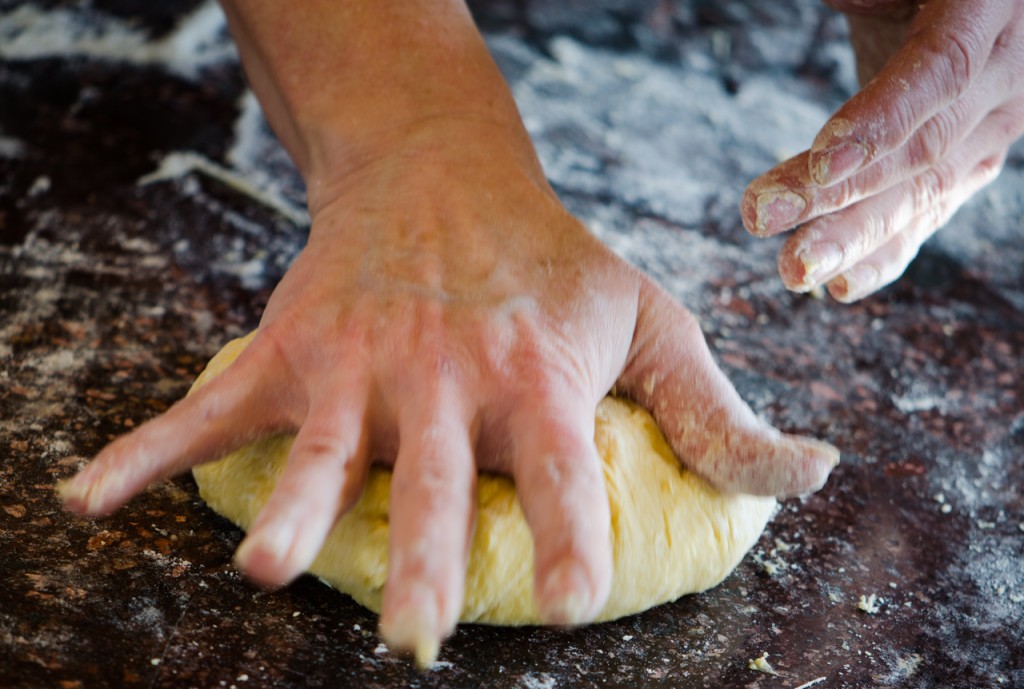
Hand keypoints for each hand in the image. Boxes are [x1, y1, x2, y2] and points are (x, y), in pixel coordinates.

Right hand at [59, 117, 837, 661]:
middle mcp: (442, 378)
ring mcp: (356, 364)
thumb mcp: (650, 323)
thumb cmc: (552, 266)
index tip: (569, 607)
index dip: (569, 536)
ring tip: (267, 569)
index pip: (560, 470)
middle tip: (415, 641)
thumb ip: (719, 412)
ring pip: (316, 449)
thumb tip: (815, 477)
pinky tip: (89, 497)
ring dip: (288, 507)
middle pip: (434, 480)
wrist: (443, 176)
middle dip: (423, 559)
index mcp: (534, 378)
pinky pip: (209, 407)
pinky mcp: (289, 351)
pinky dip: (148, 451)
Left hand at [743, 0, 1023, 301]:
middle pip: (921, 148)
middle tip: (760, 217)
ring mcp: (993, 127)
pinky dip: (883, 253)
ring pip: (922, 192)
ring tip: (791, 269)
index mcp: (990, 9)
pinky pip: (928, 213)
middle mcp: (1007, 74)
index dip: (882, 118)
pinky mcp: (969, 161)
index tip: (820, 158)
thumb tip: (849, 3)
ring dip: (852, 238)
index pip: (940, 71)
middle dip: (837, 193)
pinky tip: (837, 286)